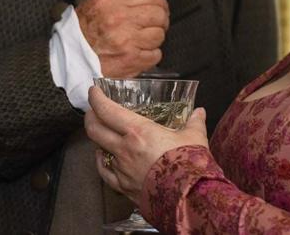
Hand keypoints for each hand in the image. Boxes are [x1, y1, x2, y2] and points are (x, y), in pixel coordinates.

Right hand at [75, 0, 168, 76]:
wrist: (69, 56)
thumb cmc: (83, 29)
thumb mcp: (97, 3)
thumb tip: (148, 0)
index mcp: (112, 1)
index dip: (160, 3)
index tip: (160, 8)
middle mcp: (120, 19)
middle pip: (160, 16)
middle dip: (160, 20)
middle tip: (155, 24)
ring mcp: (128, 41)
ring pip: (159, 36)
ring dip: (154, 38)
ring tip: (143, 40)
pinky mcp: (131, 61)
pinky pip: (155, 55)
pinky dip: (150, 55)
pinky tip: (139, 52)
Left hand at [85, 85, 208, 202]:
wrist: (189, 198)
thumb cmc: (190, 165)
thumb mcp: (195, 137)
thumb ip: (194, 122)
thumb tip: (199, 112)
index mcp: (138, 131)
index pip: (107, 111)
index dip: (97, 98)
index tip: (94, 91)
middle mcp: (125, 149)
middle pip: (94, 130)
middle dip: (90, 117)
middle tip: (93, 111)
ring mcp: (122, 169)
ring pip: (99, 150)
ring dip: (98, 140)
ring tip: (103, 134)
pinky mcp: (124, 187)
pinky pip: (105, 173)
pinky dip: (102, 163)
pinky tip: (103, 159)